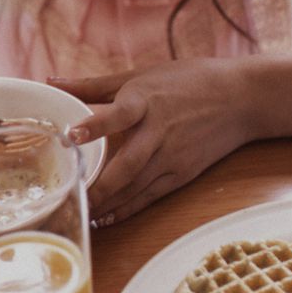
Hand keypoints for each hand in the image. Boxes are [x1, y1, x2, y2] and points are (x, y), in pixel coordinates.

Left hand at [51, 58, 252, 224]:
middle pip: (126, 164)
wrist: (240, 98)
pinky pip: (150, 196)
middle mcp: (158, 131)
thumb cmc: (187, 80)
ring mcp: (171, 156)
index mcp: (145, 101)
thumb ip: (93, 84)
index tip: (71, 135)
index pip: (117, 114)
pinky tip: (107, 217)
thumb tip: (51, 80)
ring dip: (107, 203)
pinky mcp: (182, 174)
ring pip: (135, 187)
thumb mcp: (139, 75)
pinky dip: (127, 209)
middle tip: (69, 197)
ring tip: (80, 213)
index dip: (95, 126)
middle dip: (97, 185)